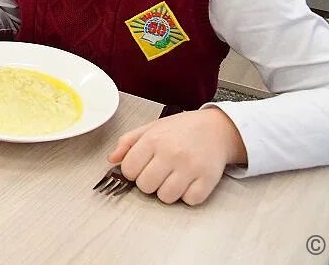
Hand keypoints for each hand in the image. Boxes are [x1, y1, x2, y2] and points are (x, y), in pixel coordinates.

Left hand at [107, 107, 247, 204]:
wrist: (217, 128)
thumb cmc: (182, 129)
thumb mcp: (151, 128)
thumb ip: (128, 142)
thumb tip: (111, 159)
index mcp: (153, 139)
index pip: (129, 169)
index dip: (132, 172)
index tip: (140, 168)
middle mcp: (171, 153)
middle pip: (145, 186)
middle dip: (148, 183)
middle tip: (158, 173)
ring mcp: (190, 167)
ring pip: (166, 197)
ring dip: (167, 192)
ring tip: (173, 178)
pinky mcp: (208, 179)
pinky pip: (190, 200)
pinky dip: (188, 196)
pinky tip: (189, 183)